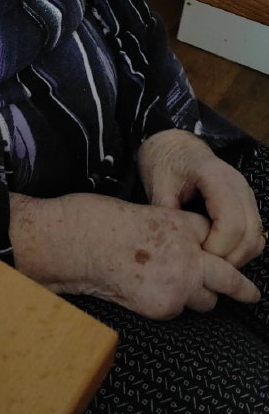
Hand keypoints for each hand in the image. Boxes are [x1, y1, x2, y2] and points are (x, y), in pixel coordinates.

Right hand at [10, 191, 260, 318]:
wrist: (71, 242)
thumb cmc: (96, 220)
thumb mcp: (142, 213)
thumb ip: (169, 230)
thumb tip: (187, 247)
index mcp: (179, 224)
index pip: (212, 234)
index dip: (208, 242)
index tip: (217, 250)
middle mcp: (186, 255)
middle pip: (229, 276)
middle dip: (240, 287)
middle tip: (251, 294)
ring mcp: (176, 285)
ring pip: (207, 300)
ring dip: (197, 295)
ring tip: (171, 285)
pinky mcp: (162, 307)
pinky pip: (178, 310)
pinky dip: (169, 304)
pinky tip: (146, 290)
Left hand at [138, 129, 264, 266]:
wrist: (174, 145)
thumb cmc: (164, 162)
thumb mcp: (158, 184)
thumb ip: (168, 215)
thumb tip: (175, 248)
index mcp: (215, 176)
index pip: (231, 222)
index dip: (218, 247)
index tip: (198, 257)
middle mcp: (238, 184)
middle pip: (249, 232)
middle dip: (230, 257)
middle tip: (205, 268)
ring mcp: (246, 193)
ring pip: (256, 235)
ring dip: (239, 255)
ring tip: (211, 264)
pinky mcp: (246, 202)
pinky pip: (255, 232)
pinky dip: (243, 248)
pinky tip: (220, 253)